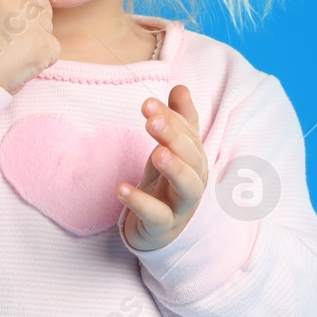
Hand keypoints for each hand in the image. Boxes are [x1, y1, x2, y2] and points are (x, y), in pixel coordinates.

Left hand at [119, 85, 206, 250]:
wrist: (160, 229)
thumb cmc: (167, 183)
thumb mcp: (171, 149)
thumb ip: (179, 119)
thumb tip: (181, 87)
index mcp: (196, 158)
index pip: (187, 135)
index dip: (170, 118)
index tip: (147, 104)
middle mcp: (194, 180)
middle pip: (192, 157)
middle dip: (174, 137)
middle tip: (152, 121)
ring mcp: (181, 205)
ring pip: (187, 187)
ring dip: (174, 169)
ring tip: (156, 153)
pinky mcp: (163, 226)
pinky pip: (157, 216)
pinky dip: (141, 203)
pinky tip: (121, 189)